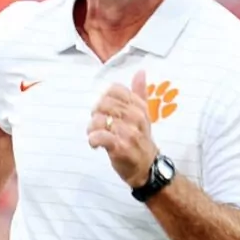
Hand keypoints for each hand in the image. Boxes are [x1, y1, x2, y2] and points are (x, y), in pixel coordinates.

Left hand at [87, 70, 158, 187]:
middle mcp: (136, 117)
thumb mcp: (143, 114)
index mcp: (139, 107)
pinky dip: (93, 139)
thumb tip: (141, 72)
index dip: (104, 98)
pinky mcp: (120, 147)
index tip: (105, 110)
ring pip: (99, 120)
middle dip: (96, 114)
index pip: (115, 90)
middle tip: (99, 124)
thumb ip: (139, 93)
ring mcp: (129, 133)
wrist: (147, 167)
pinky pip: (99, 136)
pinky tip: (95, 144)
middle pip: (104, 104)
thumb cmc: (141, 139)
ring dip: (92, 129)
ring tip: (96, 135)